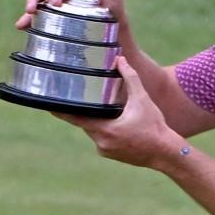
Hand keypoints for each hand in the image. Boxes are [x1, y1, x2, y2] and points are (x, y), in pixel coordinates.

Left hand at [53, 57, 182, 169]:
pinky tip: (117, 124)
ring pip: (95, 131)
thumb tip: (120, 59)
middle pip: (86, 123)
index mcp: (104, 129)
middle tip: (81, 99)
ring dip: (98, 121)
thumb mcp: (142, 99)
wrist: (166, 153)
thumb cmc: (155, 126)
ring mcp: (106, 151)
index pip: (76, 118)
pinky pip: (103, 139)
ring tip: (103, 110)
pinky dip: (107, 130)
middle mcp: (101, 142)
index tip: (48, 105)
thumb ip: (130, 78)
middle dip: (86, 112)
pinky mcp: (112, 155)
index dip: (61, 111)